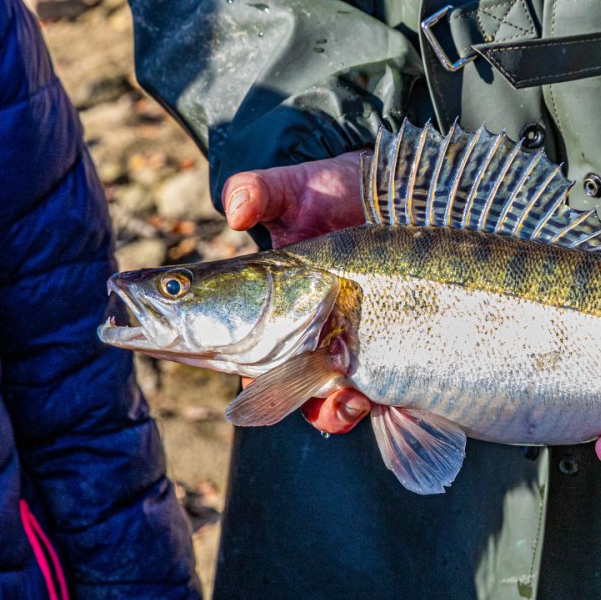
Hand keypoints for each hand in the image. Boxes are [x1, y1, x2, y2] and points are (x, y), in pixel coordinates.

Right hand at [223, 153, 372, 430]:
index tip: (225, 376)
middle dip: (277, 399)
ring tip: (341, 401)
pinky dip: (355, 406)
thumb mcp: (290, 188)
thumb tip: (236, 209)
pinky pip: (361, 396)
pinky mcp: (375, 353)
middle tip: (280, 394)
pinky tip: (364, 398)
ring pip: (317, 400)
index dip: (215, 363)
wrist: (385, 194)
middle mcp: (294, 332)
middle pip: (274, 384)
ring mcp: (335, 345)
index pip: (227, 345)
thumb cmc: (327, 194)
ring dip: (324, 412)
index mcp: (260, 305)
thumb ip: (259, 192)